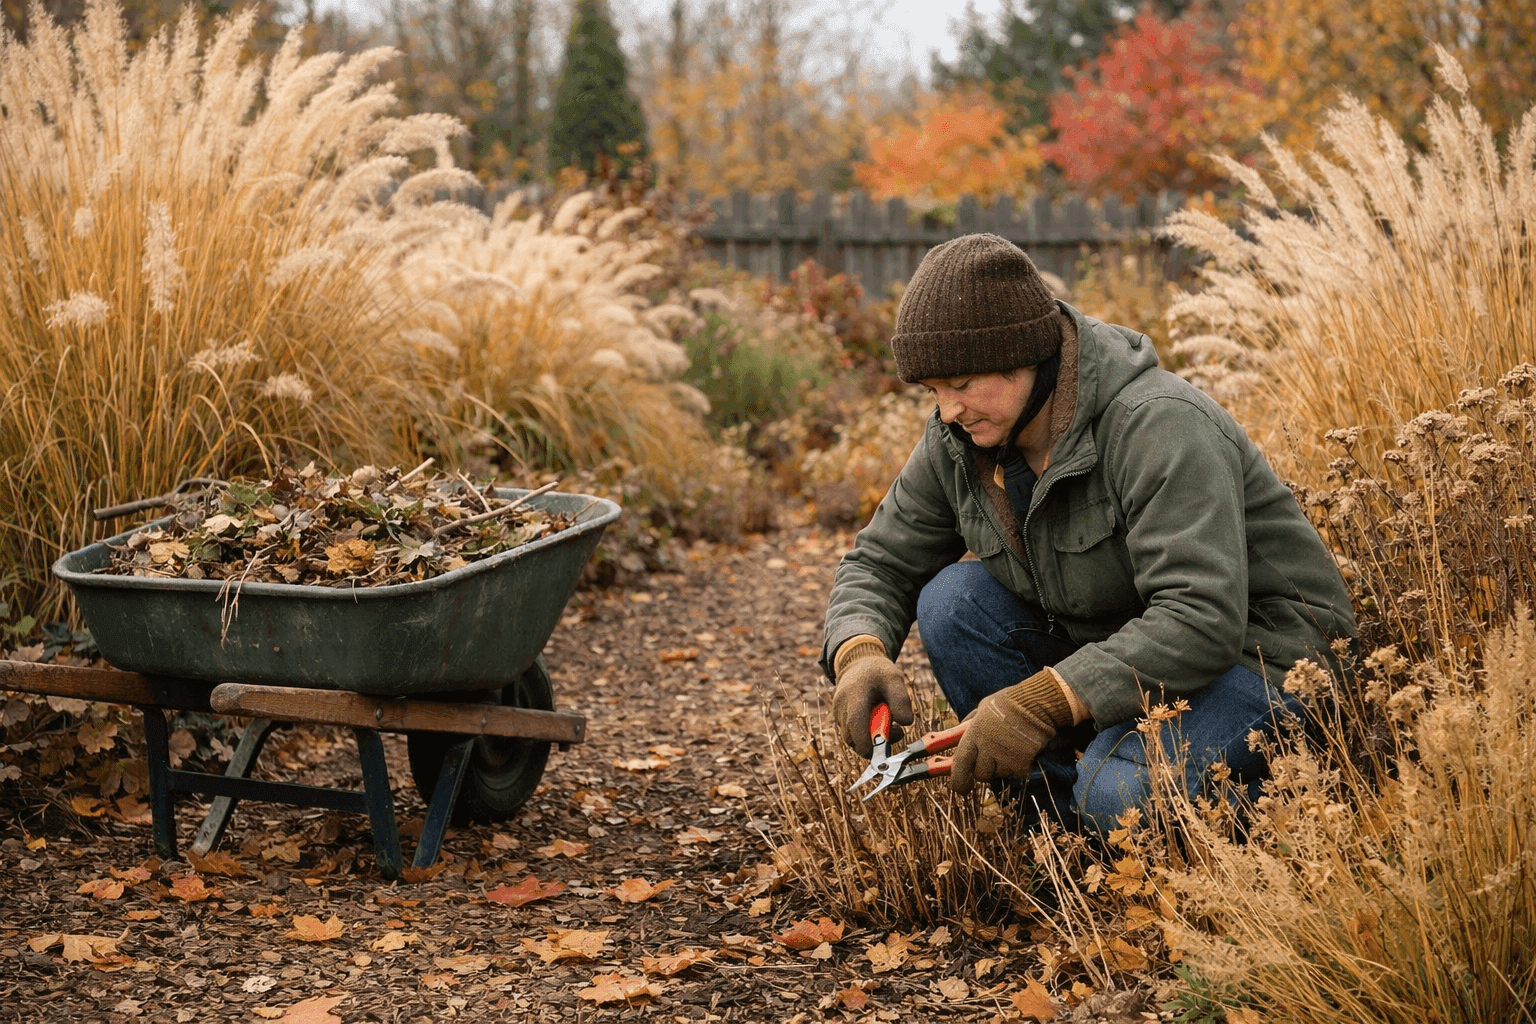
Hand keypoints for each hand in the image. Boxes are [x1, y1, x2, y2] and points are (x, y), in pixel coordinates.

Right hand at [830, 641, 913, 757]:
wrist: (858, 665)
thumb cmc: (878, 673)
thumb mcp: (895, 679)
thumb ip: (901, 700)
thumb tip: (905, 723)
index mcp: (855, 694)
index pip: (855, 723)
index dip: (865, 742)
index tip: (879, 751)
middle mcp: (842, 705)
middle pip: (851, 737)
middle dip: (873, 743)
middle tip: (895, 730)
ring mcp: (837, 713)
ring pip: (851, 738)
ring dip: (869, 739)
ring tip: (886, 721)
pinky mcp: (838, 718)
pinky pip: (850, 734)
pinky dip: (864, 733)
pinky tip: (875, 719)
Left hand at [948, 669, 1073, 794]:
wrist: (1036, 704)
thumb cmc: (1009, 703)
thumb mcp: (983, 709)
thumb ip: (970, 724)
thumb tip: (959, 731)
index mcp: (973, 735)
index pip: (959, 764)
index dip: (958, 780)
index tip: (961, 787)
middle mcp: (986, 749)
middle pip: (981, 775)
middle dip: (985, 771)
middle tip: (993, 759)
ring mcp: (1004, 758)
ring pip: (1000, 774)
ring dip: (1003, 766)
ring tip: (1010, 747)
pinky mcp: (1021, 764)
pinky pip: (1016, 773)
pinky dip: (1019, 766)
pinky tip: (1022, 749)